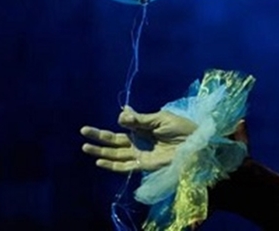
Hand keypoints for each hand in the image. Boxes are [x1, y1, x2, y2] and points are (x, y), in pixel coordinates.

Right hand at [80, 106, 197, 172]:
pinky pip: (124, 166)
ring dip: (100, 150)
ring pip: (115, 153)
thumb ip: (140, 119)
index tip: (120, 115)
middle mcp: (139, 141)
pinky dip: (111, 165)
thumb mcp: (161, 119)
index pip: (125, 125)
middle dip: (98, 135)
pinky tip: (99, 161)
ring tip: (85, 146)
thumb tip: (121, 112)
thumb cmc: (182, 129)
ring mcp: (140, 153)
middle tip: (83, 130)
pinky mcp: (143, 165)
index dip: (120, 120)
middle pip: (114, 139)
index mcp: (144, 127)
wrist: (196, 144)